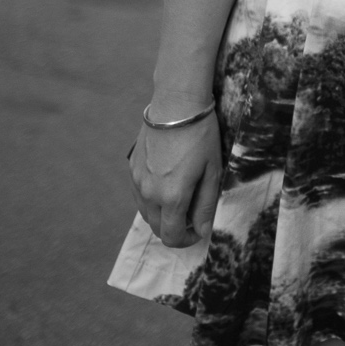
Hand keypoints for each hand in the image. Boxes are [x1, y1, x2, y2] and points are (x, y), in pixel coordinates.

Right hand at [127, 111, 222, 248]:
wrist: (176, 105)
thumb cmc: (201, 136)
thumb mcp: (213, 171)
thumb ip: (206, 205)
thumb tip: (203, 230)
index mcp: (172, 197)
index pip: (172, 236)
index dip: (187, 240)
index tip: (198, 230)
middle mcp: (149, 194)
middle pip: (156, 228)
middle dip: (174, 229)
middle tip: (192, 215)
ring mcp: (137, 182)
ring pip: (146, 213)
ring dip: (162, 215)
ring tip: (180, 199)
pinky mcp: (132, 169)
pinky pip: (140, 196)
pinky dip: (152, 200)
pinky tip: (167, 183)